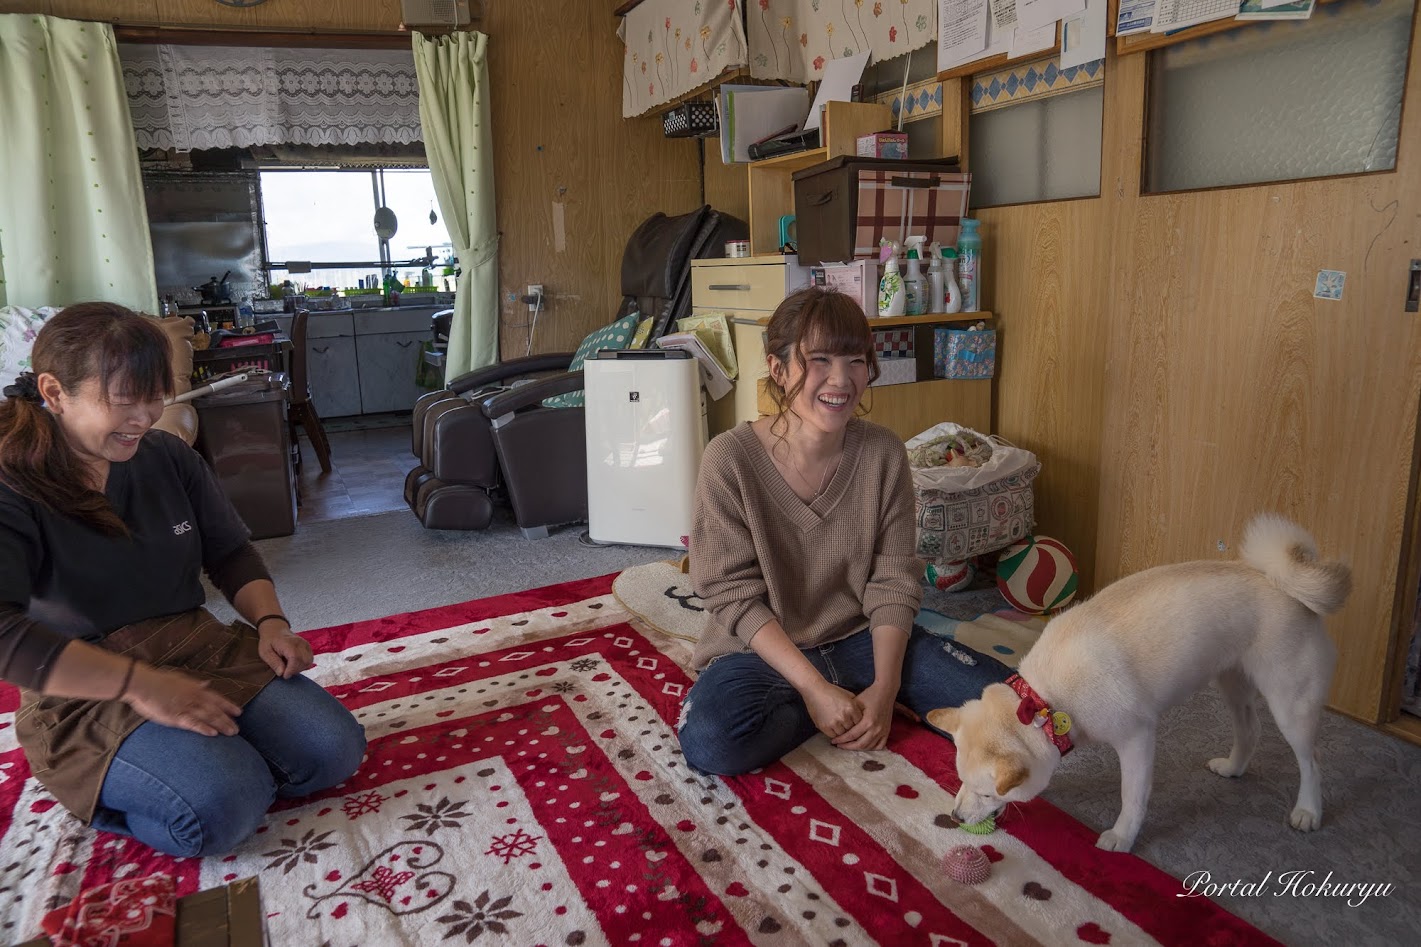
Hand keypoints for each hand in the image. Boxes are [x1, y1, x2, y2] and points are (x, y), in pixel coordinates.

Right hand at [122, 664, 241, 736]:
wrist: (142, 683)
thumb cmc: (158, 681)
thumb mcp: (180, 678)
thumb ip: (194, 683)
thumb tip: (207, 684)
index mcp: (195, 688)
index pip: (216, 698)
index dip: (228, 705)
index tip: (239, 712)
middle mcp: (194, 697)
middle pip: (215, 710)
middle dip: (227, 719)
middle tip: (237, 729)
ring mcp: (185, 707)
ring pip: (207, 717)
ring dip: (221, 725)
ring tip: (231, 733)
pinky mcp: (175, 716)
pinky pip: (193, 723)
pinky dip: (203, 728)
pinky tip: (213, 734)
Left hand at [258, 624, 313, 678]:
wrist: (275, 630)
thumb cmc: (269, 641)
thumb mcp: (265, 652)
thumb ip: (273, 662)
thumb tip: (281, 673)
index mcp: (289, 643)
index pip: (295, 659)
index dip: (291, 670)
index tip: (284, 675)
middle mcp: (300, 643)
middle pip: (303, 661)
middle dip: (295, 670)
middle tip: (285, 671)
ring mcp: (305, 645)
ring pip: (308, 661)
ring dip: (300, 668)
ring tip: (289, 668)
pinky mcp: (308, 647)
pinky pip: (310, 659)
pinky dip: (303, 665)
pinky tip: (294, 664)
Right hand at [801, 681, 863, 739]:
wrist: (815, 690)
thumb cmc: (832, 691)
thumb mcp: (848, 695)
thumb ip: (856, 705)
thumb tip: (862, 714)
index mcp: (851, 708)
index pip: (859, 722)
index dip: (857, 723)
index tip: (854, 723)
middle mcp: (844, 716)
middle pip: (852, 729)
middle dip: (850, 728)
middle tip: (847, 727)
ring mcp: (834, 722)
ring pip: (842, 734)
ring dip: (841, 732)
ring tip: (839, 728)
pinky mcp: (824, 726)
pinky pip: (832, 735)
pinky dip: (833, 733)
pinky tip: (833, 728)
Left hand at [832, 680, 898, 750]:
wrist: (885, 691)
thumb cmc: (869, 695)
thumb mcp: (856, 703)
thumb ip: (849, 715)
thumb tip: (838, 725)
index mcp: (868, 722)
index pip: (852, 736)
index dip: (842, 740)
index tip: (834, 741)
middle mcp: (876, 729)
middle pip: (860, 744)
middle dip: (848, 746)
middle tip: (839, 745)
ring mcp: (883, 731)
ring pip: (869, 747)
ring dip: (858, 748)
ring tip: (849, 746)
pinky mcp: (887, 731)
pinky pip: (880, 746)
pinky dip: (871, 748)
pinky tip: (863, 746)